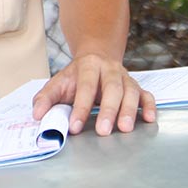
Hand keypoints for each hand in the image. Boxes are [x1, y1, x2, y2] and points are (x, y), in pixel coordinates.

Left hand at [32, 54, 156, 135]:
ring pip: (130, 92)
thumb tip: (37, 115)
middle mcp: (109, 70)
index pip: (85, 87)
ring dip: (129, 110)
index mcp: (88, 66)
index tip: (75, 127)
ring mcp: (124, 78)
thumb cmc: (76, 76)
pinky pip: (146, 94)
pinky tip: (149, 119)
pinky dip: (149, 106)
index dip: (80, 107)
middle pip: (111, 88)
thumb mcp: (58, 83)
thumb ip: (46, 98)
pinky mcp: (136, 86)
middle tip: (103, 130)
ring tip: (125, 128)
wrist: (96, 57)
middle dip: (107, 110)